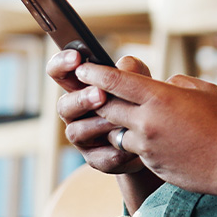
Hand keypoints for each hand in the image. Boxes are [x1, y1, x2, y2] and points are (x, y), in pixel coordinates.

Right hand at [49, 50, 148, 174]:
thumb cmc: (142, 101)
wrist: (157, 137)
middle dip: (81, 99)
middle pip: (64, 105)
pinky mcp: (97, 159)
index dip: (61, 64)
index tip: (75, 57)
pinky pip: (100, 157)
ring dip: (96, 124)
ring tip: (117, 120)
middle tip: (100, 94)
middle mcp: (76, 113)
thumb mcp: (140, 80)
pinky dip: (114, 151)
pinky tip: (129, 146)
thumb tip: (123, 68)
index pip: (60, 73)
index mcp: (81, 88)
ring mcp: (84, 138)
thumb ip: (131, 70)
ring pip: (76, 132)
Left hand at [72, 61, 216, 197]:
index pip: (115, 81)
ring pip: (117, 131)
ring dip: (119, 124)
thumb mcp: (204, 90)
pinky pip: (135, 149)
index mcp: (160, 98)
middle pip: (107, 107)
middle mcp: (147, 122)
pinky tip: (157, 139)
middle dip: (100, 98)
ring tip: (134, 118)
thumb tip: (160, 85)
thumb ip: (176, 83)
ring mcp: (148, 146)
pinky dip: (138, 141)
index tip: (83, 68)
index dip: (95, 72)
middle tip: (97, 91)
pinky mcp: (152, 164)